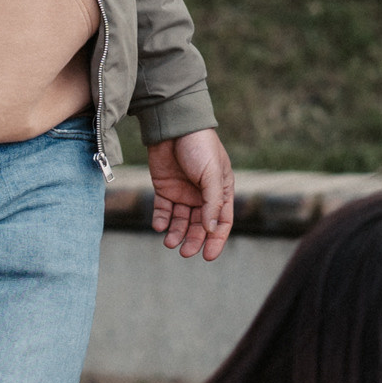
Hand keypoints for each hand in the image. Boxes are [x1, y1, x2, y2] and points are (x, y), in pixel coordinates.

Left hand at [151, 127, 233, 260]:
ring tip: (169, 242)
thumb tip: (211, 229)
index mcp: (220, 190)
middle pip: (200, 225)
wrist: (174, 126)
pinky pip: (163, 210)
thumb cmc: (200, 146)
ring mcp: (183, 192)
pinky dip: (162, 220)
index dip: (216, 240)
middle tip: (185, 252)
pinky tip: (159, 226)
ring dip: (176, 233)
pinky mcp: (165, 188)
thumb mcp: (211, 174)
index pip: (222, 221)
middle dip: (193, 240)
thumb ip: (212, 203)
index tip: (208, 256)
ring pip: (181, 221)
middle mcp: (202, 195)